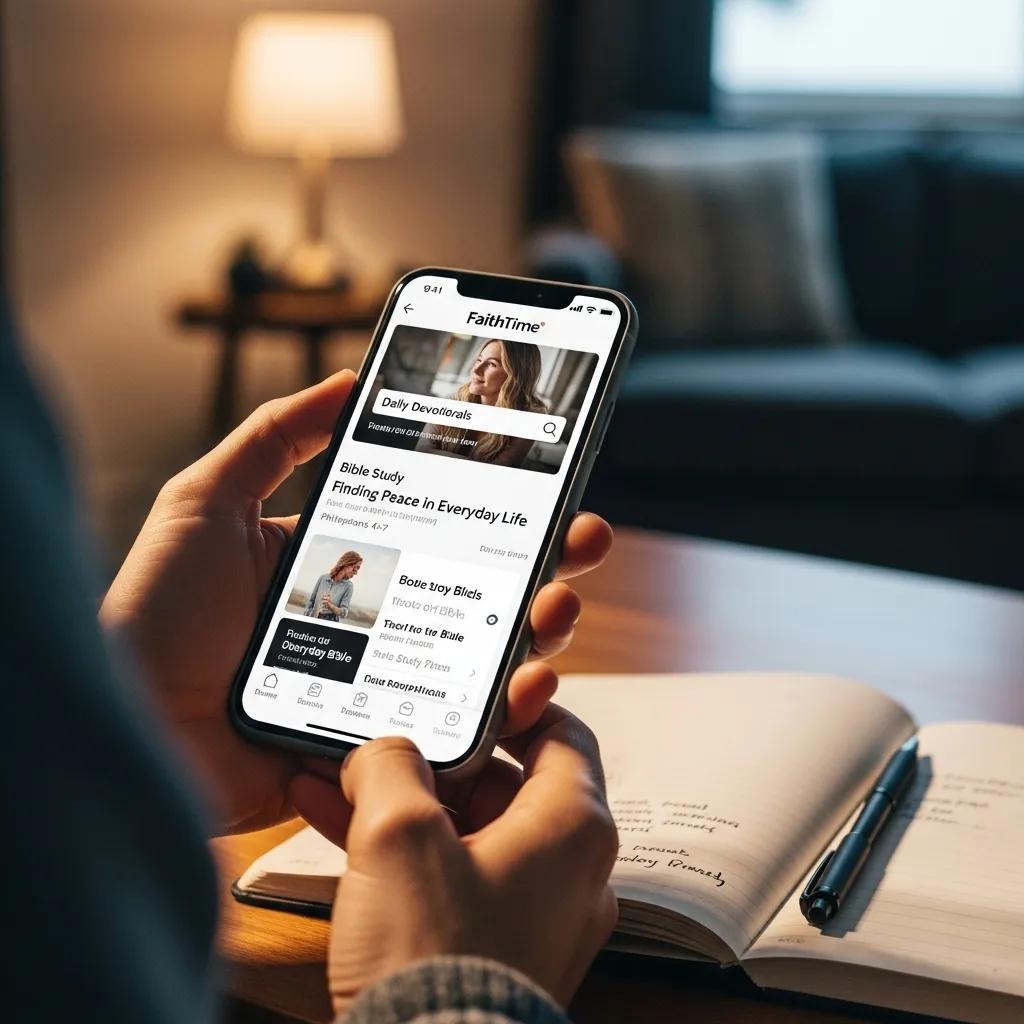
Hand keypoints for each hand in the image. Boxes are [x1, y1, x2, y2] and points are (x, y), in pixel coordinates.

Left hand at [100, 371, 612, 834]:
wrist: (126, 725)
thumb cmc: (154, 613)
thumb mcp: (207, 502)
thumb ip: (275, 436)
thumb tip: (350, 379)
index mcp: (347, 565)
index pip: (442, 531)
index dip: (502, 509)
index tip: (550, 481)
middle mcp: (377, 624)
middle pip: (481, 593)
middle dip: (548, 564)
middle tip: (583, 539)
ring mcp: (384, 687)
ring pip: (484, 660)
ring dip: (539, 632)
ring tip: (558, 607)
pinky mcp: (383, 748)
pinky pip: (457, 730)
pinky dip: (506, 712)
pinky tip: (528, 684)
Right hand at [324, 707, 618, 1013]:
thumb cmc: (434, 957)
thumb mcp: (399, 834)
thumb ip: (391, 765)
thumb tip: (382, 749)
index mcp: (572, 828)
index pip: (562, 733)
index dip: (511, 704)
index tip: (463, 694)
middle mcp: (566, 871)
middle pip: (503, 783)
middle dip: (430, 759)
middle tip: (381, 740)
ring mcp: (531, 914)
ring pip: (466, 832)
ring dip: (402, 805)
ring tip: (338, 778)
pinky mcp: (492, 949)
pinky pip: (450, 878)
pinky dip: (403, 853)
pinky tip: (335, 827)